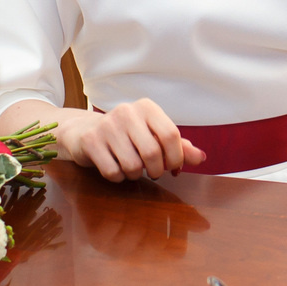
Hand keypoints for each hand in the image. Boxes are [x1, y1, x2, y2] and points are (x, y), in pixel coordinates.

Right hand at [56, 100, 205, 181]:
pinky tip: (115, 167)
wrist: (85, 131)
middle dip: (156, 170)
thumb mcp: (154, 136)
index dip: (176, 158)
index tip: (172, 167)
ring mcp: (107, 125)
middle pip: (153, 154)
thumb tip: (201, 157)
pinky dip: (118, 178)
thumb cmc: (127, 136)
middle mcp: (127, 111)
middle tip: (152, 171)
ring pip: (132, 166)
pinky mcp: (91, 141)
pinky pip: (113, 172)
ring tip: (131, 167)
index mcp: (147, 107)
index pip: (171, 136)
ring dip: (135, 175)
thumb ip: (179, 147)